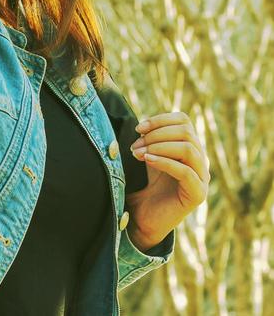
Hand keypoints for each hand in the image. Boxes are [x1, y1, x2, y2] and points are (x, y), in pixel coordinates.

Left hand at [125, 110, 209, 247]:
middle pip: (186, 132)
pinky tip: (147, 160)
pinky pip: (186, 172)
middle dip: (157, 134)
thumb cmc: (147, 185)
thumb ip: (151, 138)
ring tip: (138, 153)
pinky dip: (164, 162)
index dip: (161, 119)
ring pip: (189, 149)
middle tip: (136, 144)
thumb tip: (143, 125)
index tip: (139, 128)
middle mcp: (201, 161)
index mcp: (191, 147)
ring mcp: (202, 178)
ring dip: (159, 146)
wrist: (146, 218)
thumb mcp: (150, 154)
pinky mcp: (198, 194)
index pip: (184, 120)